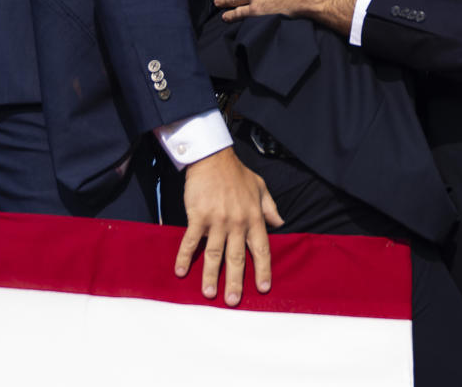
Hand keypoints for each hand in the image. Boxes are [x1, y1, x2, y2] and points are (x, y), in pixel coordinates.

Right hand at [173, 146, 282, 305]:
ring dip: (211, 275)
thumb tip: (280, 224)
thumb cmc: (237, 174)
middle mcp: (237, 222)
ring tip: (209, 294)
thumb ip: (270, 208)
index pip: (261, 249)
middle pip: (237, 257)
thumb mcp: (261, 188)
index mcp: (253, 218)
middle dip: (236, 281)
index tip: (263, 288)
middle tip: (234, 302)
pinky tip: (180, 271)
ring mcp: (217, 220)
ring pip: (214, 254)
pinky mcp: (198, 216)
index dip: (263, 269)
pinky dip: (185, 256)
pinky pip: (191, 241)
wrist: (213, 159)